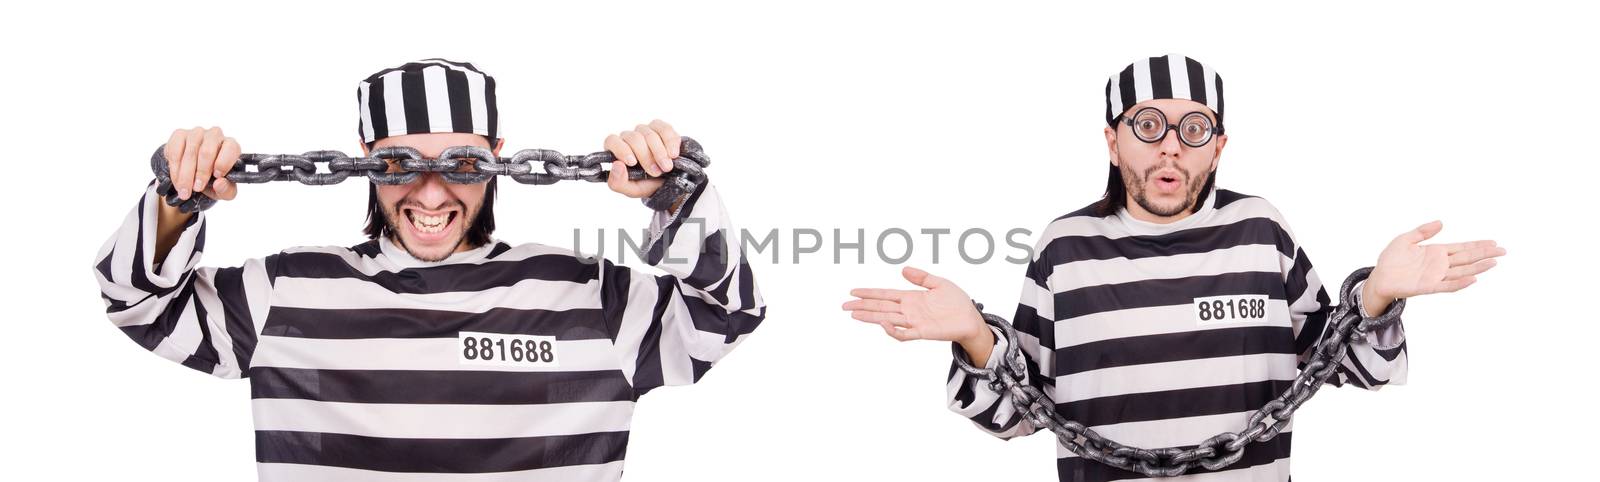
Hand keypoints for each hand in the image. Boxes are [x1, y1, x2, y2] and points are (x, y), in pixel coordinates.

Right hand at [163, 126, 239, 200]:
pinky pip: (175, 150)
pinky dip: (175, 168)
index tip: (217, 177)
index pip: (231, 148)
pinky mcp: (179, 134)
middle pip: (207, 152)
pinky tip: (176, 180)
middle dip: (201, 173)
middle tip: (196, 189)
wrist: (193, 175)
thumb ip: (226, 190)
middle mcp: (215, 135)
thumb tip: (220, 183)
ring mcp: (197, 133)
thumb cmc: (213, 180)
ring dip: (186, 174)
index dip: (223, 163)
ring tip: (184, 190)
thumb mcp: (223, 190)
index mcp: (231, 146)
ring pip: (190, 152)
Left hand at [603, 119, 679, 198]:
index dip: (621, 149)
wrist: (670, 182)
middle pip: (634, 138)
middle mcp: (629, 138)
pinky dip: (670, 142)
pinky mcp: (661, 128)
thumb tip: (616, 165)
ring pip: (649, 134)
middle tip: (656, 172)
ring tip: (667, 167)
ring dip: (660, 153)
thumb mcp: (631, 190)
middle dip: (646, 156)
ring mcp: (645, 131)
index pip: (612, 141)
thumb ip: (617, 182)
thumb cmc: (647, 184)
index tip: (633, 162)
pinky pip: (664, 129)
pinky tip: (673, 154)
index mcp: (617, 151)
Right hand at [843, 267, 990, 348]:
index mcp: (911, 298)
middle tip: (844, 306)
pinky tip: (883, 323)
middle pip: (880, 308)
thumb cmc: (957, 302)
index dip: (869, 293)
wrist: (971, 319)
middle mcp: (909, 310)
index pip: (885, 295)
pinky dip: (893, 330)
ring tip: (854, 314)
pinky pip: (904, 333)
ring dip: (870, 317)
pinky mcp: (923, 332)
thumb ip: (921, 277)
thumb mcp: (939, 283)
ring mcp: (914, 322)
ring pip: (887, 319)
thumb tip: (902, 269)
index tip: (853, 292)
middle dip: (862, 307)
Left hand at [1364, 220, 1505, 312]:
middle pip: (1467, 259)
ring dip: (1478, 267)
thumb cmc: (1391, 259)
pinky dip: (1461, 283)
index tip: (1494, 242)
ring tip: (1493, 262)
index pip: (1462, 248)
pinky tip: (1474, 278)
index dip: (1477, 245)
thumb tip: (1441, 222)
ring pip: (1462, 271)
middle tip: (1503, 251)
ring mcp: (1436, 276)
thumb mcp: (1406, 239)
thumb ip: (1423, 231)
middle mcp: (1440, 264)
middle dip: (1485, 254)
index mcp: (1436, 252)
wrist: (1379, 277)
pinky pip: (1448, 285)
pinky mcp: (1428, 286)